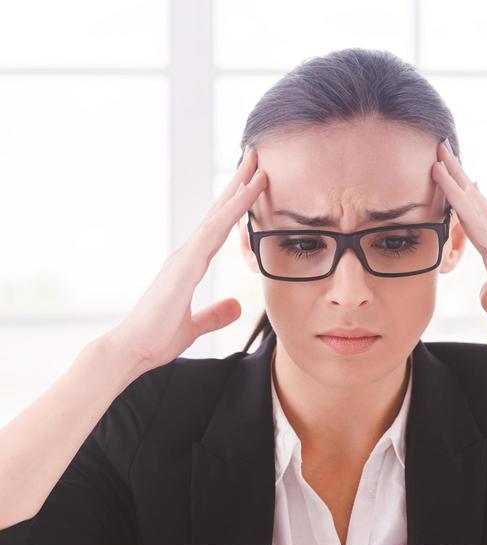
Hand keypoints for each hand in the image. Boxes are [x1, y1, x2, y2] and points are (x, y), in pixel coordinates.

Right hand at [106, 147, 267, 371]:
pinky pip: (214, 231)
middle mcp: (186, 255)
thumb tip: (236, 306)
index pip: (218, 230)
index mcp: (189, 267)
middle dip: (237, 185)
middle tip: (256, 158)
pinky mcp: (184, 265)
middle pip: (218, 213)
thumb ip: (214, 315)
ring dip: (238, 189)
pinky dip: (232, 210)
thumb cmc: (155, 338)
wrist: (133, 349)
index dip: (235, 208)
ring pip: (218, 215)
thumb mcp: (193, 327)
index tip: (252, 186)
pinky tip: (248, 193)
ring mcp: (184, 257)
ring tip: (257, 164)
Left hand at [432, 138, 486, 370]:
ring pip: (481, 215)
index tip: (444, 176)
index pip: (474, 225)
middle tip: (440, 148)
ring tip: (443, 161)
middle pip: (476, 210)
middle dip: (457, 180)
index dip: (458, 201)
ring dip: (460, 188)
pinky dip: (477, 217)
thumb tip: (486, 289)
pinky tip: (466, 198)